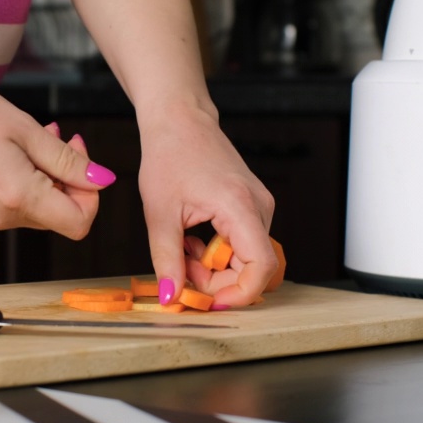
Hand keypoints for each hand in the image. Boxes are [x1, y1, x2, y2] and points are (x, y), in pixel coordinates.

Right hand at [0, 73, 112, 238]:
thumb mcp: (24, 129)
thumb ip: (67, 161)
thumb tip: (101, 179)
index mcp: (17, 197)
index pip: (78, 223)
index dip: (91, 195)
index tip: (82, 161)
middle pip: (57, 215)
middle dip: (67, 179)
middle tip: (58, 137)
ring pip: (34, 209)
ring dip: (43, 177)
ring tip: (29, 138)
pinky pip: (10, 206)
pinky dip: (20, 183)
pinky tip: (8, 152)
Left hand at [138, 105, 275, 307]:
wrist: (180, 120)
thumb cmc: (170, 155)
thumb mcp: (160, 213)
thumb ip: (167, 259)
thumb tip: (171, 297)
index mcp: (241, 207)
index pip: (262, 267)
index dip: (239, 293)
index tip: (209, 302)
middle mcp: (259, 207)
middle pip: (253, 267)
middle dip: (217, 280)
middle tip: (181, 272)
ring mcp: (259, 206)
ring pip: (246, 258)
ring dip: (213, 266)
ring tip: (181, 248)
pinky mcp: (252, 206)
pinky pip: (242, 243)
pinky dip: (216, 251)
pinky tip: (192, 238)